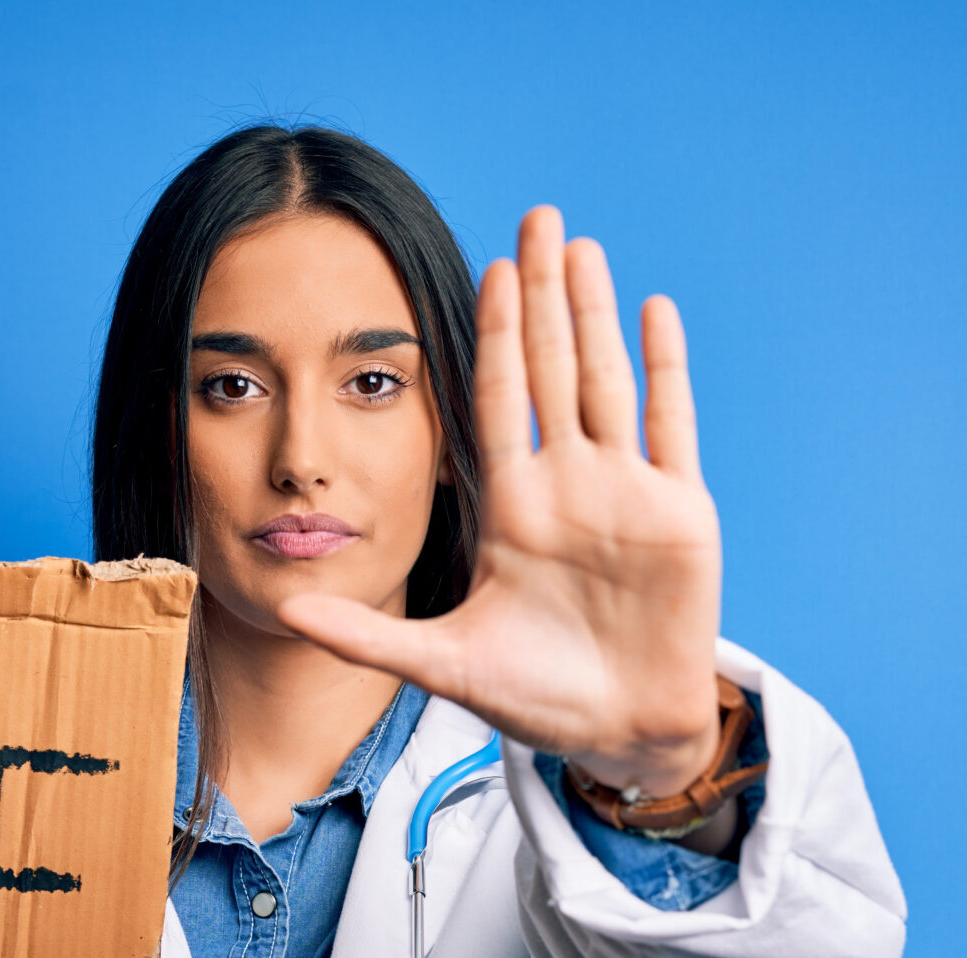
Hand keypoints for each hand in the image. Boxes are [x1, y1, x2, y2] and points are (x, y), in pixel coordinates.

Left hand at [279, 206, 723, 799]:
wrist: (620, 732)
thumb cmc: (536, 698)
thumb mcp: (442, 665)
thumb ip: (366, 636)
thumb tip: (287, 610)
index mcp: (513, 510)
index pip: (498, 402)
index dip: (493, 337)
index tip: (482, 270)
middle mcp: (568, 486)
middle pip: (553, 369)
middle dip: (542, 294)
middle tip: (535, 216)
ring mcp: (625, 493)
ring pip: (607, 379)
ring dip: (594, 312)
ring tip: (580, 244)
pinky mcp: (679, 512)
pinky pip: (672, 424)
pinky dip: (664, 366)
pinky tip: (652, 308)